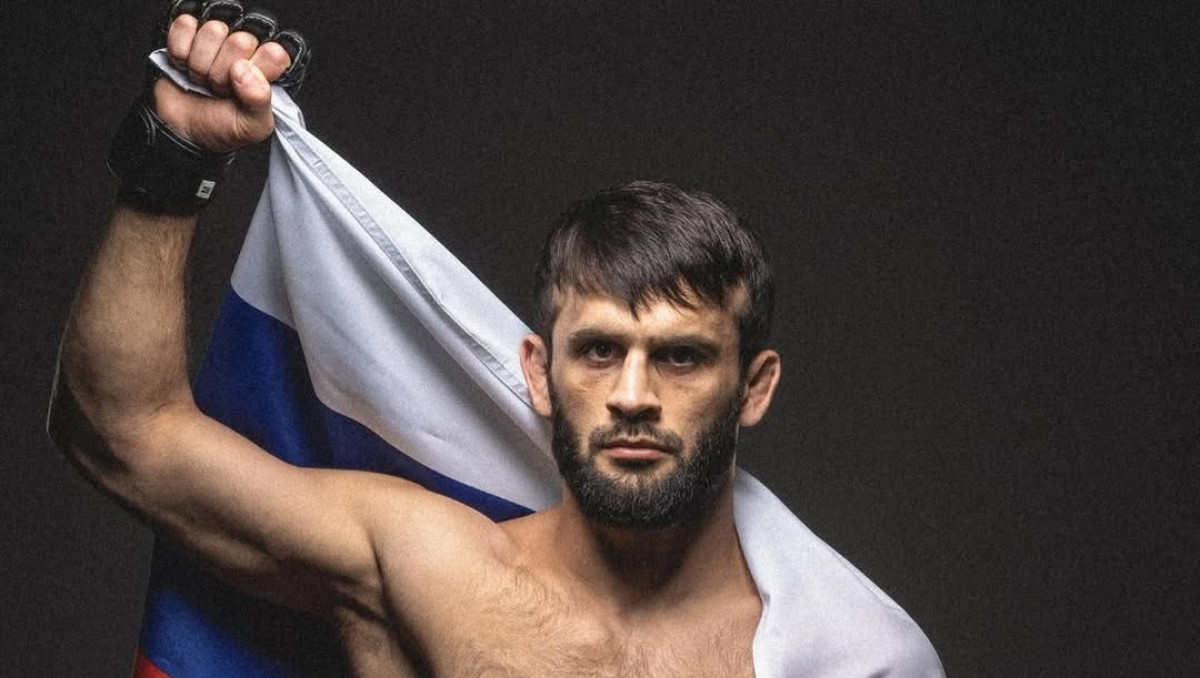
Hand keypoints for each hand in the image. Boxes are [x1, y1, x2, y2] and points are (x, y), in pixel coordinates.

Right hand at [155, 11, 294, 152]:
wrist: (180, 131)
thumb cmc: (219, 128)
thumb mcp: (251, 127)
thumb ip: (260, 101)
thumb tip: (246, 70)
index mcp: (267, 69)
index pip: (274, 52)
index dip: (255, 71)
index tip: (243, 89)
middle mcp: (244, 51)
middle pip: (241, 41)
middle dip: (223, 73)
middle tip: (219, 89)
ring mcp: (216, 40)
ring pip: (213, 31)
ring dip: (201, 64)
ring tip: (202, 81)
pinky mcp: (187, 33)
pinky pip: (185, 25)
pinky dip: (180, 50)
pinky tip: (184, 66)